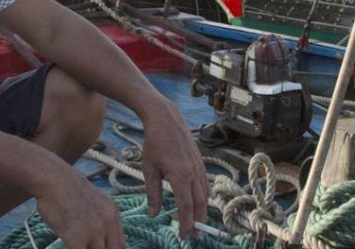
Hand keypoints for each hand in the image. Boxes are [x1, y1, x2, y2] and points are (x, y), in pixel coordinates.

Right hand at [36, 164, 124, 248]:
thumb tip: (97, 235)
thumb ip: (99, 217)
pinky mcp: (78, 239)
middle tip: (87, 247)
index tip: (100, 248)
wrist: (52, 178)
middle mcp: (108, 223)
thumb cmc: (64, 187)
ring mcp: (94, 232)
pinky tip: (68, 245)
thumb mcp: (92, 200)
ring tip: (76, 245)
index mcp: (113, 213)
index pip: (120, 244)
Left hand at [140, 97, 208, 238]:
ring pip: (204, 194)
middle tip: (194, 236)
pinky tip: (198, 202)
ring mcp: (199, 166)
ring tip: (198, 223)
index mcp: (180, 176)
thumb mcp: (149, 169)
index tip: (183, 236)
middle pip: (200, 204)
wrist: (165, 118)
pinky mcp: (200, 161)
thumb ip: (153, 194)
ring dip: (202, 210)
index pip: (186, 207)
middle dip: (198, 221)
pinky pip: (205, 184)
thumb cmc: (154, 143)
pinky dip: (203, 196)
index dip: (186, 224)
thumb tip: (153, 214)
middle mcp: (194, 173)